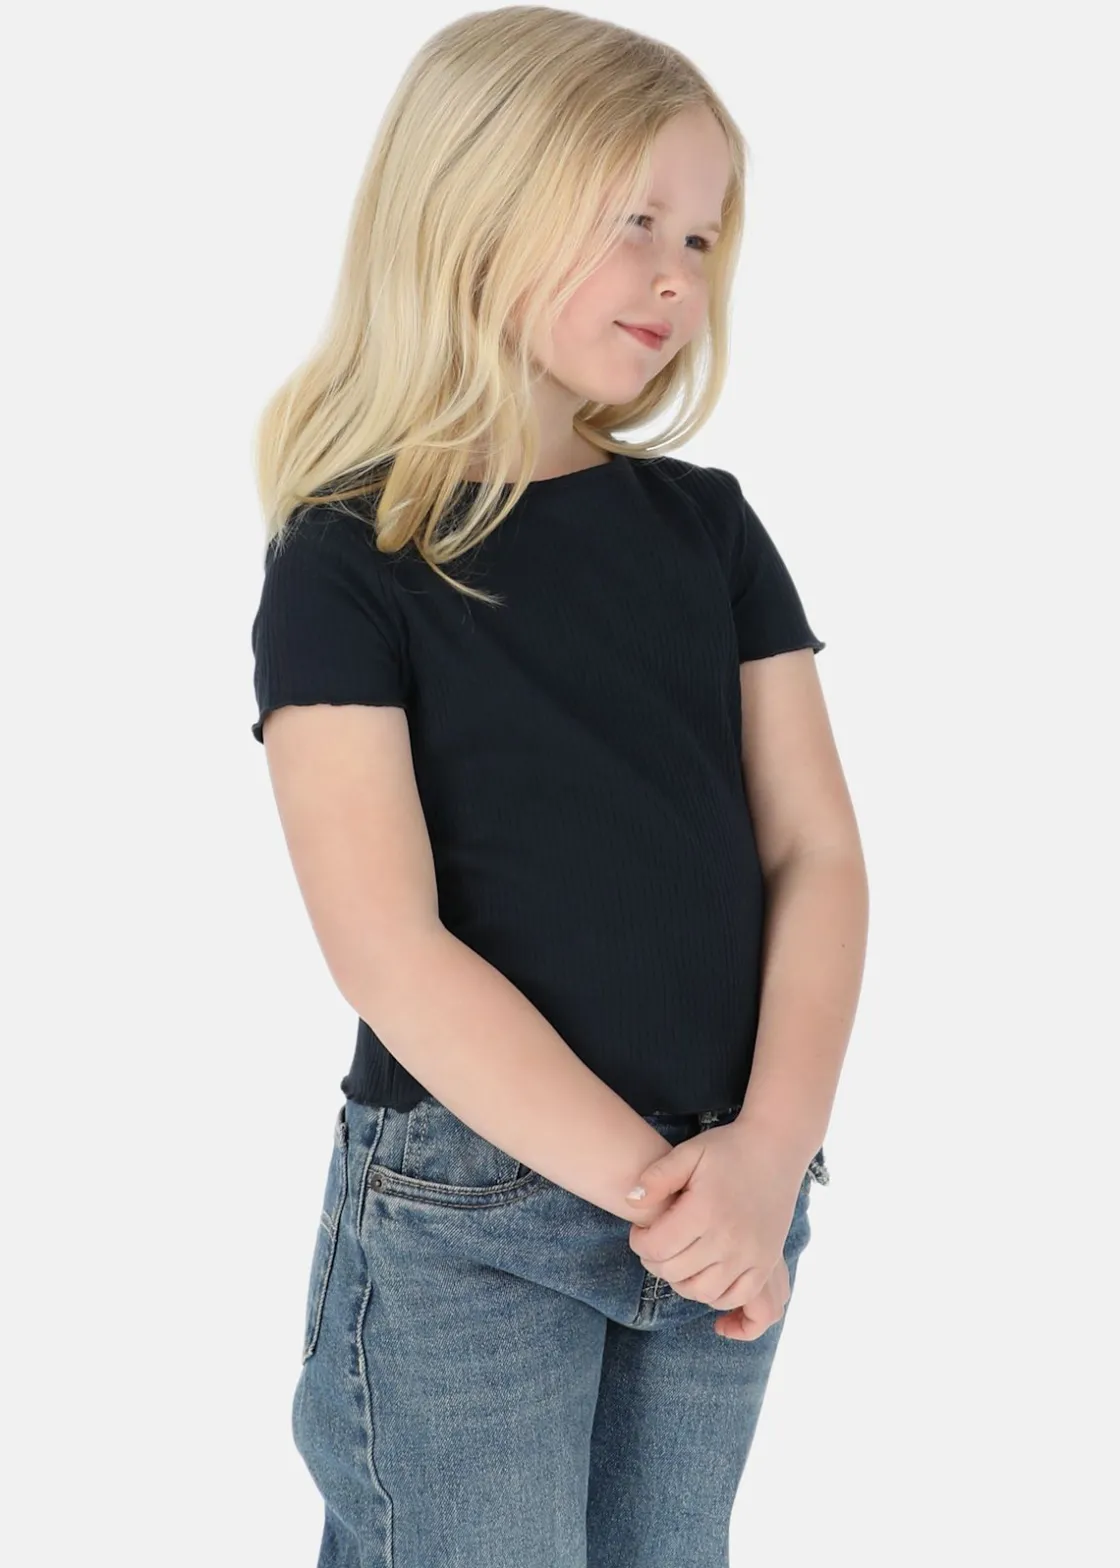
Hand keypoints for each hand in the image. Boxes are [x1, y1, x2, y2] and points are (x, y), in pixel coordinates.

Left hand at [625, 1122, 802, 1339]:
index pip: (656, 1247)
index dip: (639, 1242)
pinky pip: (736, 1296)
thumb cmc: (727, 1150)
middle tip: (656, 1244)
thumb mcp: (689, 1153)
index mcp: (704, 1210)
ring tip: (677, 1260)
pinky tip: (704, 1278)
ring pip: (703, 1292)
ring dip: (682, 1282)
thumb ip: (657, 1177)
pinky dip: (715, 1295)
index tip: (641, 1230)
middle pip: (675, 1272)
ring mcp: (750, 1255)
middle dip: (655, 1261)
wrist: (774, 1150)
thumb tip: (630, 1201)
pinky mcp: (765, 1263)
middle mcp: (728, 1238)